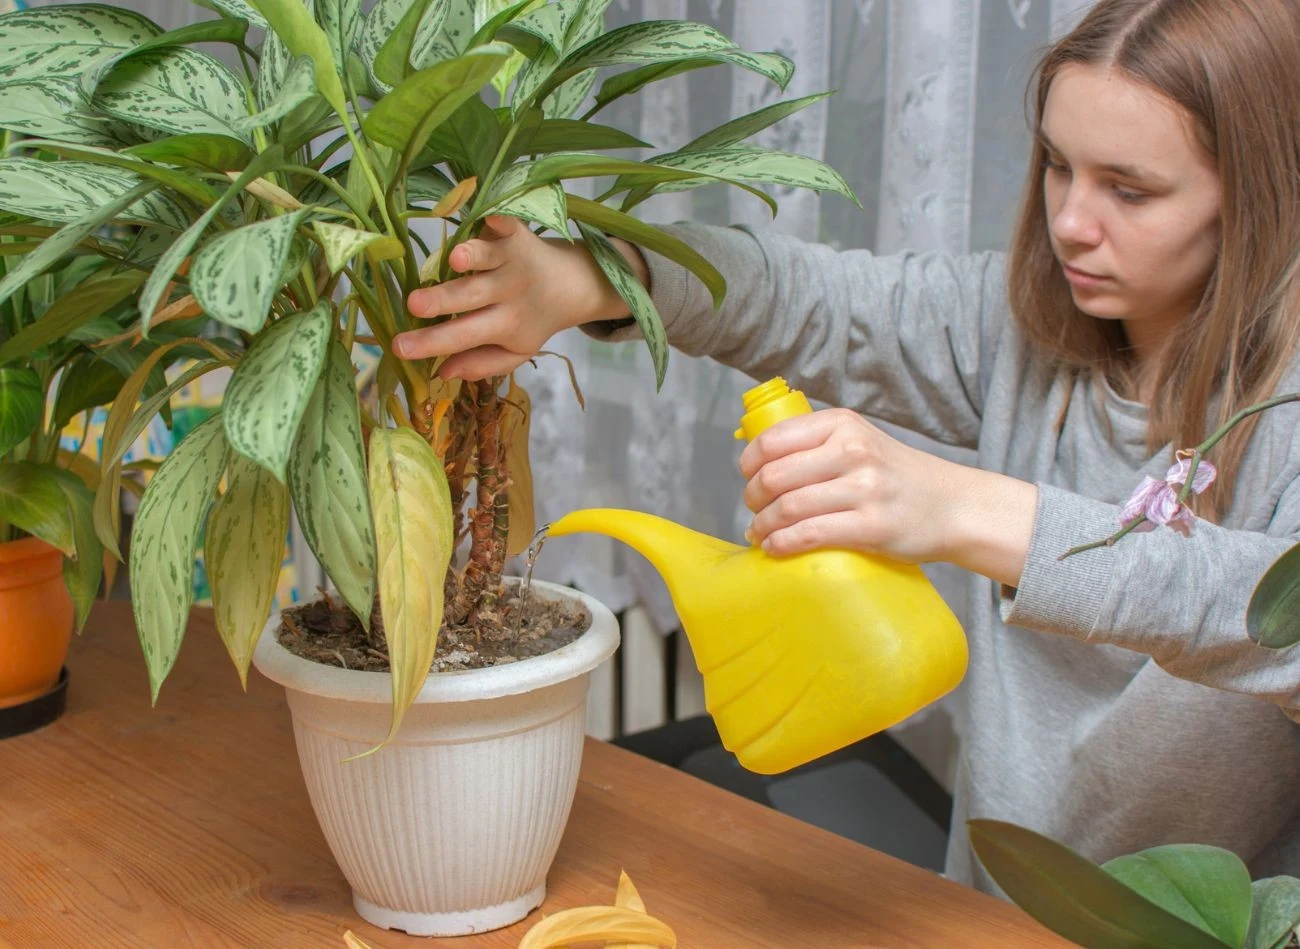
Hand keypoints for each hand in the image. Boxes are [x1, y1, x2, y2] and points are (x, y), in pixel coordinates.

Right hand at [396, 216, 647, 379]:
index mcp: (505, 324)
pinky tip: (489, 216)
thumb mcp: (515, 352)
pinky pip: (507, 225)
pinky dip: (499, 219)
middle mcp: (508, 292)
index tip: (398, 347)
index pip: (464, 336)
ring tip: (454, 259)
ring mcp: (512, 260)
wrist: (571, 285)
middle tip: (412, 305)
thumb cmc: (531, 320)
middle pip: (471, 296)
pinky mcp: (516, 233)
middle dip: (442, 300)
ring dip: (473, 257)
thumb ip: (481, 364)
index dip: (431, 342)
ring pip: (488, 258)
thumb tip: (441, 371)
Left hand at [739, 408, 1036, 586]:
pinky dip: (782, 543)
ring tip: (759, 533)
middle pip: (775, 475)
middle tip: (754, 510)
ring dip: (763, 525)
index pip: (774, 439)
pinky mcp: (872, 526)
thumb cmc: (899, 476)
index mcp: (844, 424)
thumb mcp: (863, 441)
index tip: (747, 477)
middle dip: (753, 497)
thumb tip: (762, 461)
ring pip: (789, 507)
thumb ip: (820, 444)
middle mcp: (853, 451)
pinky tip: (774, 548)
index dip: (749, 462)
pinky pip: (810, 534)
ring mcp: (864, 489)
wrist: (954, 505)